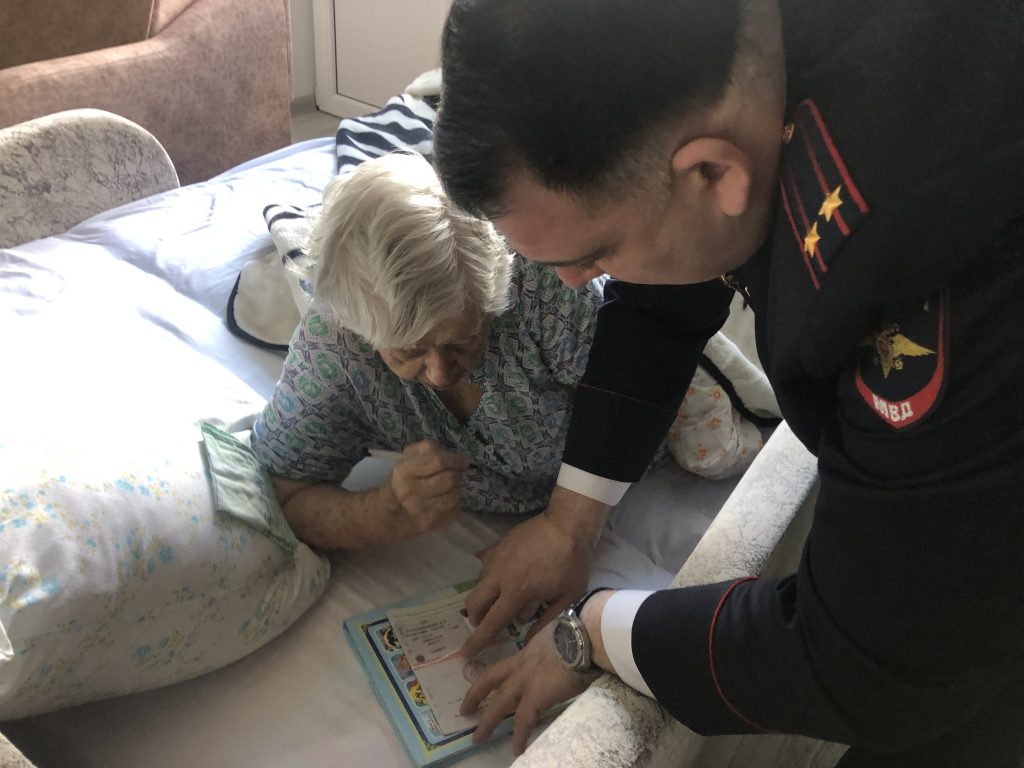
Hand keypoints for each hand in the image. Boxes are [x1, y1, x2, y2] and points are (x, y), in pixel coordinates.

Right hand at [380, 440, 468, 536]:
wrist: (389, 515)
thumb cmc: (402, 481)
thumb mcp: (407, 459)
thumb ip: (428, 451)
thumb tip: (455, 457)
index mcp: (404, 471)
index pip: (438, 461)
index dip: (455, 460)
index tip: (462, 461)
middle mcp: (411, 491)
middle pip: (450, 479)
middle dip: (456, 474)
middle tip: (454, 474)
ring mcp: (421, 510)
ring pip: (454, 495)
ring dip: (455, 489)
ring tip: (447, 488)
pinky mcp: (431, 523)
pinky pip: (454, 510)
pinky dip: (454, 504)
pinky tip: (444, 501)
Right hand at [460, 486, 609, 657]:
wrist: (567, 524)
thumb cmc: (572, 563)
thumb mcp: (567, 597)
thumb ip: (545, 622)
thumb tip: (526, 641)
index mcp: (517, 593)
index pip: (491, 623)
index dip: (477, 641)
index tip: (464, 653)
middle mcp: (498, 577)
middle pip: (473, 605)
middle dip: (476, 618)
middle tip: (489, 623)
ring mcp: (495, 559)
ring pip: (479, 585)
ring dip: (487, 597)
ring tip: (507, 596)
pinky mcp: (496, 546)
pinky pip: (484, 565)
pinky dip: (491, 575)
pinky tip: (505, 573)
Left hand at [460, 621, 601, 753]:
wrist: (583, 638)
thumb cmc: (578, 632)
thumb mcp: (559, 633)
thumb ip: (556, 643)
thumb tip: (566, 646)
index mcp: (528, 651)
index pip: (506, 664)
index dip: (494, 672)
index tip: (482, 676)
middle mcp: (521, 666)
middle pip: (489, 681)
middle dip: (475, 695)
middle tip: (464, 709)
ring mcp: (525, 682)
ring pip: (498, 705)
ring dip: (487, 722)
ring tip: (478, 738)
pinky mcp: (535, 697)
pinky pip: (523, 721)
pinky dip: (519, 737)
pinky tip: (517, 750)